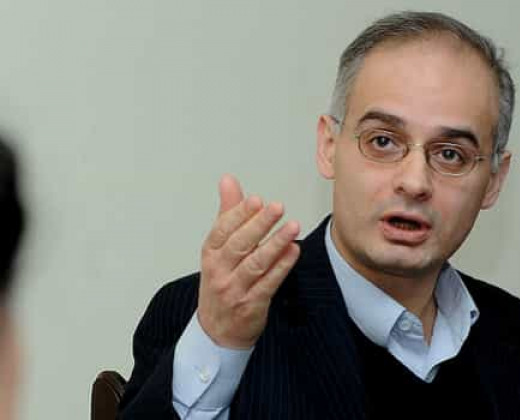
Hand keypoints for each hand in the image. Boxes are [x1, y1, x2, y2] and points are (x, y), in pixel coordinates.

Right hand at [197, 174, 300, 348]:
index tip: (256, 200)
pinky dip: (282, 266)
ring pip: (256, 264)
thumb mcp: (218, 248)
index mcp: (211, 254)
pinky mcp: (252, 304)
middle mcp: (220, 271)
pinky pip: (269, 283)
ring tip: (293, 227)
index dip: (239, 214)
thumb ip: (228, 213)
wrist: (217, 330)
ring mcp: (235, 289)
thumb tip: (228, 181)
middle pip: (240, 245)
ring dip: (275, 244)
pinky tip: (294, 251)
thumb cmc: (221, 282)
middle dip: (259, 225)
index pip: (222, 230)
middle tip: (277, 207)